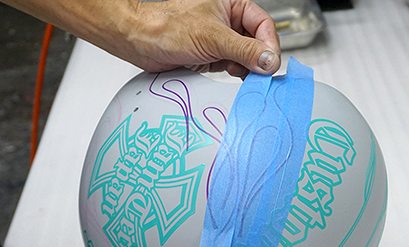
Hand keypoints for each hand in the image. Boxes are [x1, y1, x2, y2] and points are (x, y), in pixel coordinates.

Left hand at [123, 0, 281, 75]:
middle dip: (258, 59)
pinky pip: (235, 67)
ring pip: (248, 57)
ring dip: (247, 68)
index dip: (269, 45)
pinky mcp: (214, 56)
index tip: (270, 63)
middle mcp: (229, 21)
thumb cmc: (165, 26)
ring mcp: (222, 39)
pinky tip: (234, 77)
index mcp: (233, 5)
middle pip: (258, 42)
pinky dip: (237, 74)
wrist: (138, 41)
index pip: (264, 25)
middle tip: (261, 74)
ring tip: (243, 75)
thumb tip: (270, 61)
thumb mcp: (213, 38)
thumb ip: (245, 50)